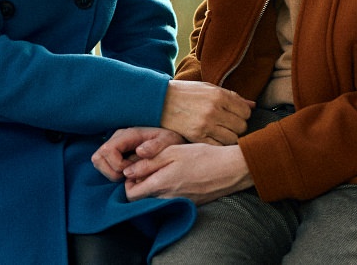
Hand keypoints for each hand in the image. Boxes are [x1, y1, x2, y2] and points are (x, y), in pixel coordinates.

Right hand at [91, 126, 183, 181]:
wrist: (171, 141)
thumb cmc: (169, 142)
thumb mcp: (167, 142)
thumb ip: (155, 146)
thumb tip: (139, 151)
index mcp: (128, 134)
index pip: (108, 150)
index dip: (117, 165)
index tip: (133, 170)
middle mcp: (117, 138)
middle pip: (98, 157)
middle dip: (112, 171)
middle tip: (130, 174)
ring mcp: (114, 145)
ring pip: (98, 161)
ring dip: (110, 173)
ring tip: (129, 174)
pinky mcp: (115, 153)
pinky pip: (104, 165)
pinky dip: (112, 172)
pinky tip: (128, 173)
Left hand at [122, 143, 252, 203]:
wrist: (230, 170)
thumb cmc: (202, 156)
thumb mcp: (173, 152)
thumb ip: (149, 162)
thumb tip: (127, 172)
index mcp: (161, 184)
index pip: (130, 195)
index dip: (128, 182)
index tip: (135, 169)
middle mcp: (166, 199)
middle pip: (141, 200)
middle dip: (138, 186)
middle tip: (146, 169)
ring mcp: (177, 204)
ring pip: (154, 200)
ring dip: (152, 188)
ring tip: (162, 171)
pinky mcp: (187, 204)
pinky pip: (167, 201)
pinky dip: (165, 191)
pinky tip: (175, 177)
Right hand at [160, 80, 252, 144]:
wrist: (160, 101)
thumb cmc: (186, 93)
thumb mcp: (209, 88)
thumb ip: (232, 96)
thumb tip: (253, 105)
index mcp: (219, 95)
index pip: (245, 111)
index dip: (243, 115)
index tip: (236, 115)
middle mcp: (214, 110)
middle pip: (241, 126)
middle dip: (238, 127)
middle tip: (229, 125)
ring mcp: (205, 125)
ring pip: (232, 139)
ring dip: (230, 137)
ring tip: (221, 132)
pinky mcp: (196, 137)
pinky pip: (218, 146)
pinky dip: (219, 145)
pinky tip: (213, 139)